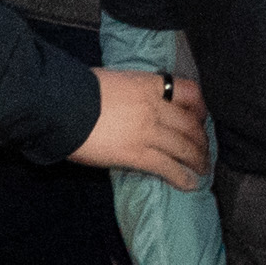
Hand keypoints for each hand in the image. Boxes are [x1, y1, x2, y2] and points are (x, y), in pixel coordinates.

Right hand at [72, 72, 208, 188]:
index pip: (190, 92)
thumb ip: (132, 91)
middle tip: (203, 149)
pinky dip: (183, 177)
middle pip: (190, 124)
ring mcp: (149, 132)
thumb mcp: (114, 80)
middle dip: (201, 139)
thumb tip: (133, 101)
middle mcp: (155, 107)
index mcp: (149, 85)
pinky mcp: (138, 155)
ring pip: (185, 147)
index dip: (199, 107)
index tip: (200, 117)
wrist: (62, 106)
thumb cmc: (79, 90)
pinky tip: (190, 184)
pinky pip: (169, 167)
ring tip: (202, 169)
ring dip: (198, 160)